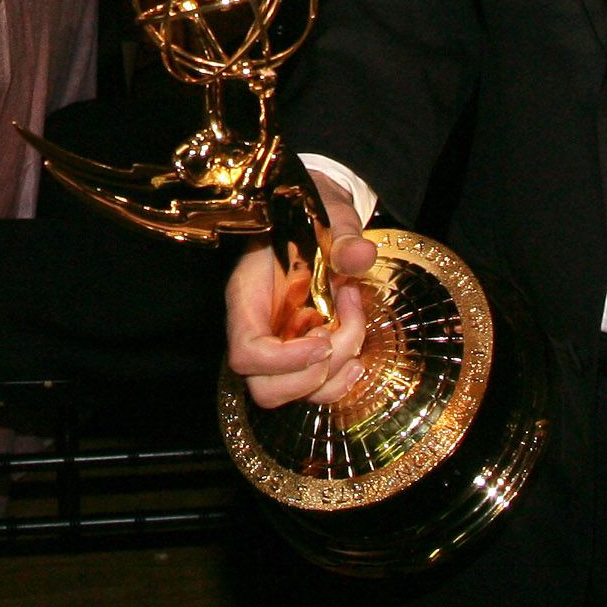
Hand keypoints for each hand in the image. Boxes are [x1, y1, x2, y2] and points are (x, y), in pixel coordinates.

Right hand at [225, 190, 379, 408]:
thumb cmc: (314, 211)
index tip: (322, 340)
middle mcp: (257, 329)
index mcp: (248, 295)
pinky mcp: (300, 353)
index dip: (284, 361)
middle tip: (339, 334)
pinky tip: (358, 357)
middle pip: (264, 388)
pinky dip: (340, 383)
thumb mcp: (329, 212)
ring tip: (354, 321)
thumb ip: (342, 234)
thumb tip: (360, 257)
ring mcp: (278, 345)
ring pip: (292, 394)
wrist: (318, 214)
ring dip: (335, 374)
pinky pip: (313, 389)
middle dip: (311, 376)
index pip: (246, 353)